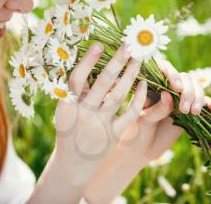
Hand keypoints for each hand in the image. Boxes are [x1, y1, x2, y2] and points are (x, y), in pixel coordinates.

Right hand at [53, 42, 144, 179]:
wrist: (73, 166)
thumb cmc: (69, 133)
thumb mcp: (66, 113)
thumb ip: (77, 93)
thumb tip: (96, 68)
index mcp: (67, 106)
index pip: (76, 79)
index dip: (87, 61)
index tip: (100, 44)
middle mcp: (83, 114)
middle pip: (102, 82)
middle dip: (117, 61)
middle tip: (129, 44)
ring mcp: (99, 125)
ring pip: (118, 94)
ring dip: (130, 74)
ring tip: (139, 58)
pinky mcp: (114, 135)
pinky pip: (130, 113)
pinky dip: (138, 97)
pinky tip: (144, 83)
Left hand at [83, 60, 210, 203]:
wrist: (139, 151)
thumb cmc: (134, 133)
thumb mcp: (141, 121)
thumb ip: (155, 109)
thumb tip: (168, 95)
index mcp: (150, 85)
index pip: (163, 69)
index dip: (172, 73)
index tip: (176, 86)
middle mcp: (165, 89)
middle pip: (183, 78)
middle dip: (187, 91)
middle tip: (185, 108)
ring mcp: (178, 99)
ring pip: (194, 88)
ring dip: (198, 96)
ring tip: (194, 112)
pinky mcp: (187, 111)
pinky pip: (201, 103)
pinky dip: (208, 102)